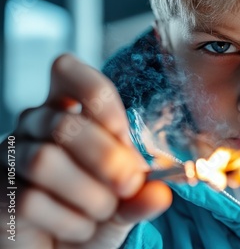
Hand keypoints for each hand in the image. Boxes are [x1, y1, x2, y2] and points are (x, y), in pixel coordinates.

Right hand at [0, 54, 171, 247]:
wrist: (66, 248)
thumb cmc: (96, 212)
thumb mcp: (127, 200)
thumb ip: (142, 194)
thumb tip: (160, 192)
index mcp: (69, 109)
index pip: (68, 73)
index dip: (100, 102)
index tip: (125, 137)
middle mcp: (35, 124)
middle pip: (66, 125)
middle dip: (106, 159)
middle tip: (128, 185)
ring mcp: (12, 155)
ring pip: (45, 161)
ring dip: (88, 195)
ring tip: (102, 211)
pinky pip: (30, 200)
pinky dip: (69, 221)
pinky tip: (80, 227)